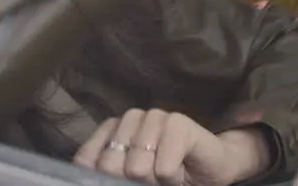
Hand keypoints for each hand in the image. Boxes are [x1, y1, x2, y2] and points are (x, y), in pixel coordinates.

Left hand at [72, 108, 270, 185]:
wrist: (211, 170)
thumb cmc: (169, 176)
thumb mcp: (134, 180)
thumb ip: (111, 176)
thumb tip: (97, 179)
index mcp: (111, 133)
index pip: (85, 159)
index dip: (100, 178)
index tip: (121, 181)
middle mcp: (128, 120)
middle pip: (109, 163)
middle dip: (131, 181)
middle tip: (152, 179)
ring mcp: (153, 117)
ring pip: (137, 163)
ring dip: (154, 178)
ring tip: (168, 174)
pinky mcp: (178, 122)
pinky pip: (163, 161)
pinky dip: (171, 174)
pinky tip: (178, 169)